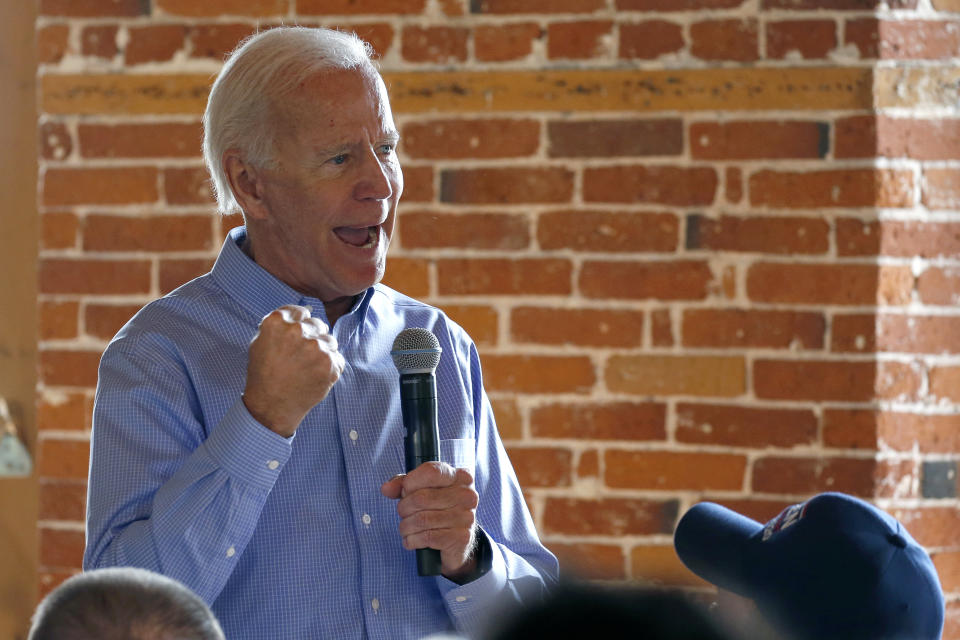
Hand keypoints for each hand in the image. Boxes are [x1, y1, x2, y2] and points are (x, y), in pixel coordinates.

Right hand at [243, 305, 343, 436]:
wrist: (271, 406)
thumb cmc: (264, 374)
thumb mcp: (260, 342)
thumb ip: (280, 324)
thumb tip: (305, 312)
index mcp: (278, 322)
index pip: (301, 311)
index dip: (300, 325)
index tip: (297, 338)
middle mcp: (298, 330)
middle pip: (318, 324)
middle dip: (313, 337)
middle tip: (301, 358)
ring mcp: (316, 347)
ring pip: (330, 340)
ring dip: (323, 352)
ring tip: (307, 369)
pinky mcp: (330, 363)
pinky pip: (338, 358)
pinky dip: (330, 367)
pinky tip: (314, 376)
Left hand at [381, 462, 479, 580]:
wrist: (456, 541)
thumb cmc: (437, 510)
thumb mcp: (421, 491)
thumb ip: (403, 485)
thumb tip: (386, 489)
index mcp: (460, 477)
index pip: (431, 471)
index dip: (411, 482)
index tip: (406, 491)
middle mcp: (467, 495)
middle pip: (421, 498)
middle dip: (404, 508)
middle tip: (403, 514)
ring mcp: (467, 516)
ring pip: (422, 519)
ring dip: (406, 526)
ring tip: (405, 528)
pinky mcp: (462, 537)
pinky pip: (427, 537)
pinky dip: (412, 540)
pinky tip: (411, 540)